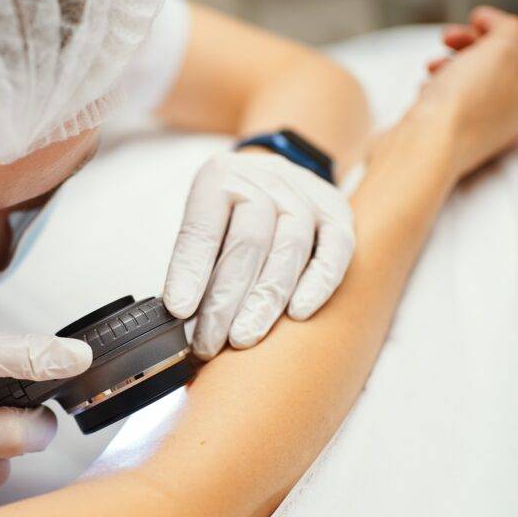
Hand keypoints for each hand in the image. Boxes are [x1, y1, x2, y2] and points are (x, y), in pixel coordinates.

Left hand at [164, 151, 354, 359]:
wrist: (274, 174)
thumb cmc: (231, 209)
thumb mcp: (202, 218)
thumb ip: (193, 260)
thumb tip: (180, 316)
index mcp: (219, 178)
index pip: (203, 228)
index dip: (190, 272)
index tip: (180, 311)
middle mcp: (264, 179)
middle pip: (247, 242)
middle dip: (225, 300)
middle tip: (208, 342)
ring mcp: (305, 194)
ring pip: (289, 248)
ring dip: (265, 300)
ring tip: (243, 338)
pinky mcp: (337, 214)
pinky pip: (333, 251)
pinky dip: (317, 284)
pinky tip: (298, 313)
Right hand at [420, 6, 517, 180]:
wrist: (426, 147)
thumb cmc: (464, 103)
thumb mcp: (500, 49)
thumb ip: (509, 29)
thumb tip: (502, 28)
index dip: (506, 28)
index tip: (477, 18)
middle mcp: (514, 113)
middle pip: (502, 65)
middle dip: (474, 43)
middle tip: (450, 36)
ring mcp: (484, 127)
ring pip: (474, 82)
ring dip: (454, 63)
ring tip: (432, 62)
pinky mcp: (455, 134)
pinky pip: (453, 102)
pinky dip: (441, 86)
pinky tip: (426, 85)